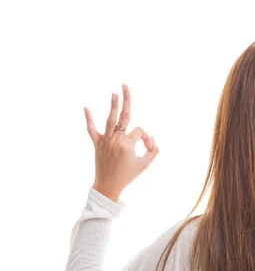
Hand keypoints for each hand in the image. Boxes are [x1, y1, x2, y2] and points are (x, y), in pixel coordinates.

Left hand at [84, 83, 158, 201]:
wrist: (108, 186)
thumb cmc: (128, 176)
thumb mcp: (146, 164)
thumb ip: (153, 150)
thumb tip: (150, 137)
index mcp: (127, 144)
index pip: (140, 131)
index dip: (146, 138)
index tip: (146, 148)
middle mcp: (116, 139)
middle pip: (123, 115)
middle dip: (126, 99)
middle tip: (124, 84)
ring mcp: (105, 141)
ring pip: (110, 119)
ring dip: (112, 104)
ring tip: (113, 92)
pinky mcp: (97, 144)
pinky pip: (91, 129)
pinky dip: (88, 119)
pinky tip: (85, 107)